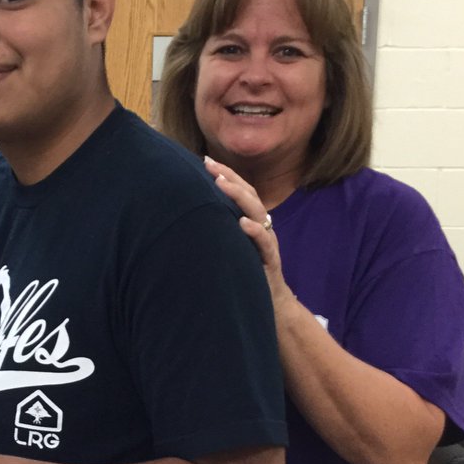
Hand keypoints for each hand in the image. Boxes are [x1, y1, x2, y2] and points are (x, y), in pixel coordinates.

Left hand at [204, 156, 293, 313]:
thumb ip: (221, 229)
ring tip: (221, 184)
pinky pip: (265, 242)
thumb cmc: (246, 272)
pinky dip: (254, 231)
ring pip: (257, 212)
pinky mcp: (270, 259)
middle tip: (209, 164)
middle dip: (229, 177)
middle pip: (248, 194)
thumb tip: (192, 215)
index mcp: (252, 221)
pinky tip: (243, 223)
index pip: (241, 191)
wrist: (270, 303)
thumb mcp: (233, 246)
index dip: (226, 174)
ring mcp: (267, 241)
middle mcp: (262, 226)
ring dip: (238, 196)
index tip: (205, 160)